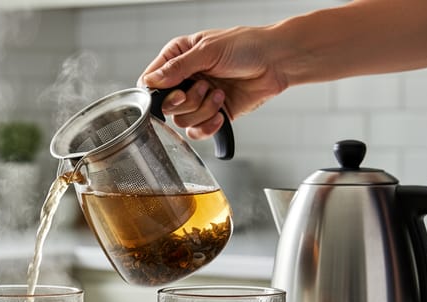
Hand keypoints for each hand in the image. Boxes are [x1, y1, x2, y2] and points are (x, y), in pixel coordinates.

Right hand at [139, 26, 286, 138]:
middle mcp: (185, 80)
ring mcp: (198, 99)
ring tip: (220, 93)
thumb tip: (152, 81)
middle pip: (165, 105)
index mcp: (178, 58)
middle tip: (203, 87)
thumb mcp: (208, 51)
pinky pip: (197, 131)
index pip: (151, 81)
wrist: (275, 62)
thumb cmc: (246, 46)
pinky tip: (220, 112)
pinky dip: (208, 126)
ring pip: (182, 120)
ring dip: (203, 109)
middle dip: (186, 100)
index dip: (158, 92)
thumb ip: (177, 67)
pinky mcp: (211, 115)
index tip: (176, 91)